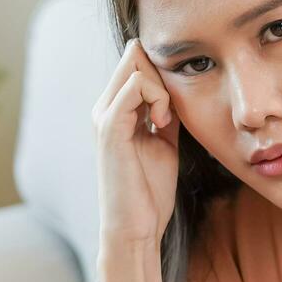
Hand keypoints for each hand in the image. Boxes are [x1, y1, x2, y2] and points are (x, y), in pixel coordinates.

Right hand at [92, 37, 180, 246]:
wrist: (137, 227)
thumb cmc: (150, 192)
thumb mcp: (165, 144)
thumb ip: (166, 116)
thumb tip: (178, 94)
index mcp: (117, 110)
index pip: (137, 61)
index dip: (164, 72)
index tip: (178, 104)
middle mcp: (105, 107)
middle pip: (135, 55)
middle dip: (164, 74)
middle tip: (173, 110)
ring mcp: (104, 116)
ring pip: (135, 65)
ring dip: (162, 87)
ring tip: (166, 118)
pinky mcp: (109, 128)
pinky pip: (134, 87)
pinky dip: (157, 98)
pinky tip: (162, 122)